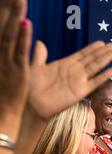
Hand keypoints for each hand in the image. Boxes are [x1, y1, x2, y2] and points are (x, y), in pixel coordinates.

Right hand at [0, 0, 31, 118]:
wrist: (4, 112)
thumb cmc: (10, 91)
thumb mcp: (16, 70)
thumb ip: (28, 55)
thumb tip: (36, 42)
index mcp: (3, 53)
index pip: (6, 28)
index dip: (9, 12)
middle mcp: (2, 54)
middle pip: (6, 27)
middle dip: (11, 9)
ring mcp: (8, 62)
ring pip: (12, 35)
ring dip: (15, 17)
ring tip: (20, 0)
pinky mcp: (17, 71)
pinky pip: (20, 52)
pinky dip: (22, 37)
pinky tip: (26, 24)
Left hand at [28, 40, 111, 120]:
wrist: (31, 104)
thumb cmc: (31, 86)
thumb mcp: (35, 67)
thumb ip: (39, 55)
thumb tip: (40, 42)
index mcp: (66, 64)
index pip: (84, 53)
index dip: (94, 48)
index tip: (104, 42)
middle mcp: (75, 72)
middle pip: (94, 58)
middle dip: (105, 51)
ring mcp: (79, 81)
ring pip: (97, 67)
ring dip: (107, 59)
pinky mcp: (81, 91)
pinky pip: (95, 82)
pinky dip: (104, 76)